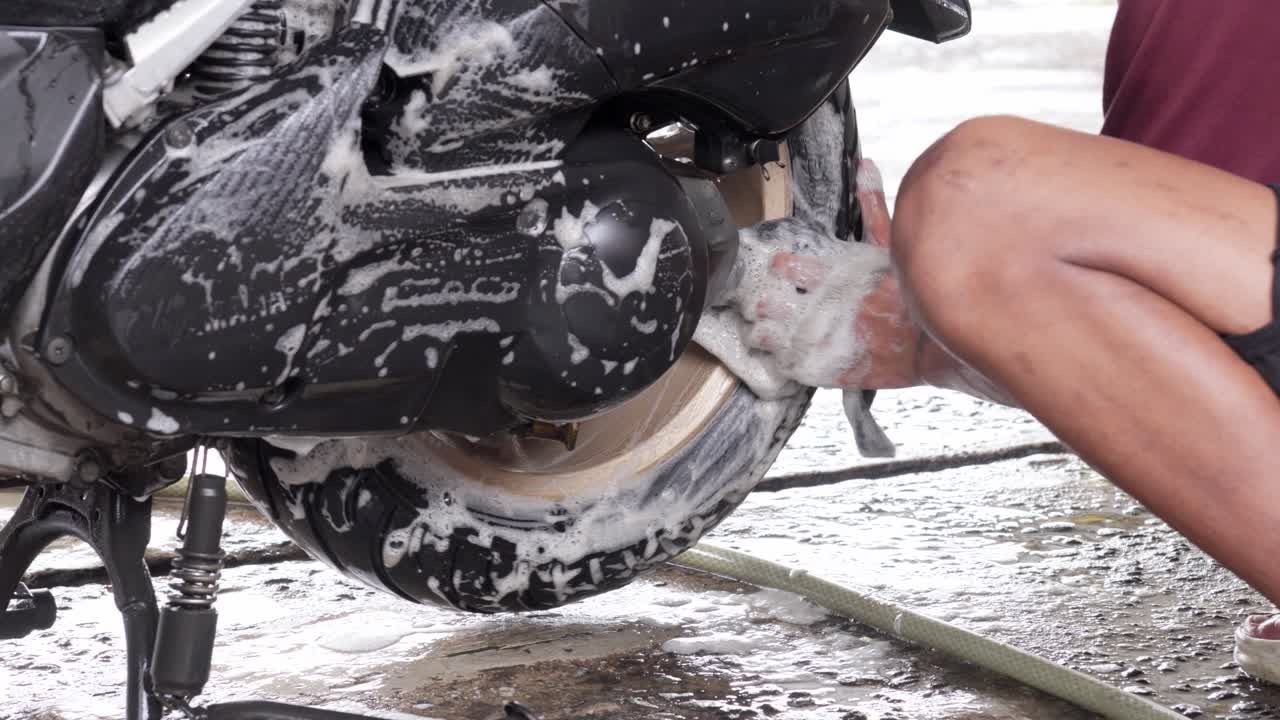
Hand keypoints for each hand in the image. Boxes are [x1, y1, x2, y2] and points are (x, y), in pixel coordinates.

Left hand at [733, 160, 921, 388]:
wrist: (939, 345)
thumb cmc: (916, 293)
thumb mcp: (894, 246)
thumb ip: (873, 208)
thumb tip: (864, 165)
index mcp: (841, 277)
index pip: (796, 267)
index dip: (783, 267)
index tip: (778, 267)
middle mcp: (830, 309)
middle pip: (776, 304)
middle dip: (764, 302)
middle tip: (760, 302)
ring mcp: (829, 342)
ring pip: (776, 338)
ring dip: (764, 332)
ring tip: (760, 328)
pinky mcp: (831, 370)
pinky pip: (791, 367)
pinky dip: (780, 359)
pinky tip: (779, 354)